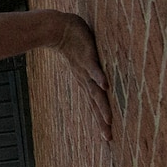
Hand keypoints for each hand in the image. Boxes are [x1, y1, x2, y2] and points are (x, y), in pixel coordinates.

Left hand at [54, 14, 112, 140]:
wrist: (57, 29)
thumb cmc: (73, 45)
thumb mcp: (84, 63)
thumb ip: (94, 72)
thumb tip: (101, 81)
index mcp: (86, 82)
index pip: (94, 105)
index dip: (100, 121)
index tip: (108, 137)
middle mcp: (85, 80)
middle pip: (95, 103)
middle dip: (102, 121)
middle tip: (109, 137)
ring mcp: (85, 69)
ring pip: (94, 90)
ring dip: (101, 105)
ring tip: (109, 119)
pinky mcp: (87, 56)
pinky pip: (93, 68)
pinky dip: (99, 77)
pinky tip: (105, 86)